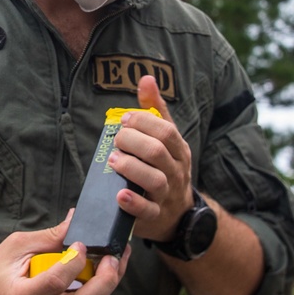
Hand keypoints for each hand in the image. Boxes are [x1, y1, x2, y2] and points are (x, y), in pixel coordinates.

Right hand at [0, 210, 130, 294]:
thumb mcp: (15, 247)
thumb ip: (48, 238)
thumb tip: (77, 222)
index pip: (55, 283)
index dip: (73, 262)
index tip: (80, 243)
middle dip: (106, 280)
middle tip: (115, 255)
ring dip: (107, 284)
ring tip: (117, 259)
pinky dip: (97, 288)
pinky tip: (104, 269)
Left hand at [108, 74, 193, 243]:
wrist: (177, 213)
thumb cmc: (165, 168)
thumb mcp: (166, 140)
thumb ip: (155, 111)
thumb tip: (147, 78)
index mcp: (179, 150)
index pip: (165, 131)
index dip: (142, 122)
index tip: (124, 120)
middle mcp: (175, 171)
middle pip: (158, 152)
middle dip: (133, 141)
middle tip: (116, 140)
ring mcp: (166, 194)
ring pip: (154, 180)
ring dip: (131, 167)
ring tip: (113, 160)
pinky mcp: (155, 216)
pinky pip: (147, 211)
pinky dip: (133, 203)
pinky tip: (119, 194)